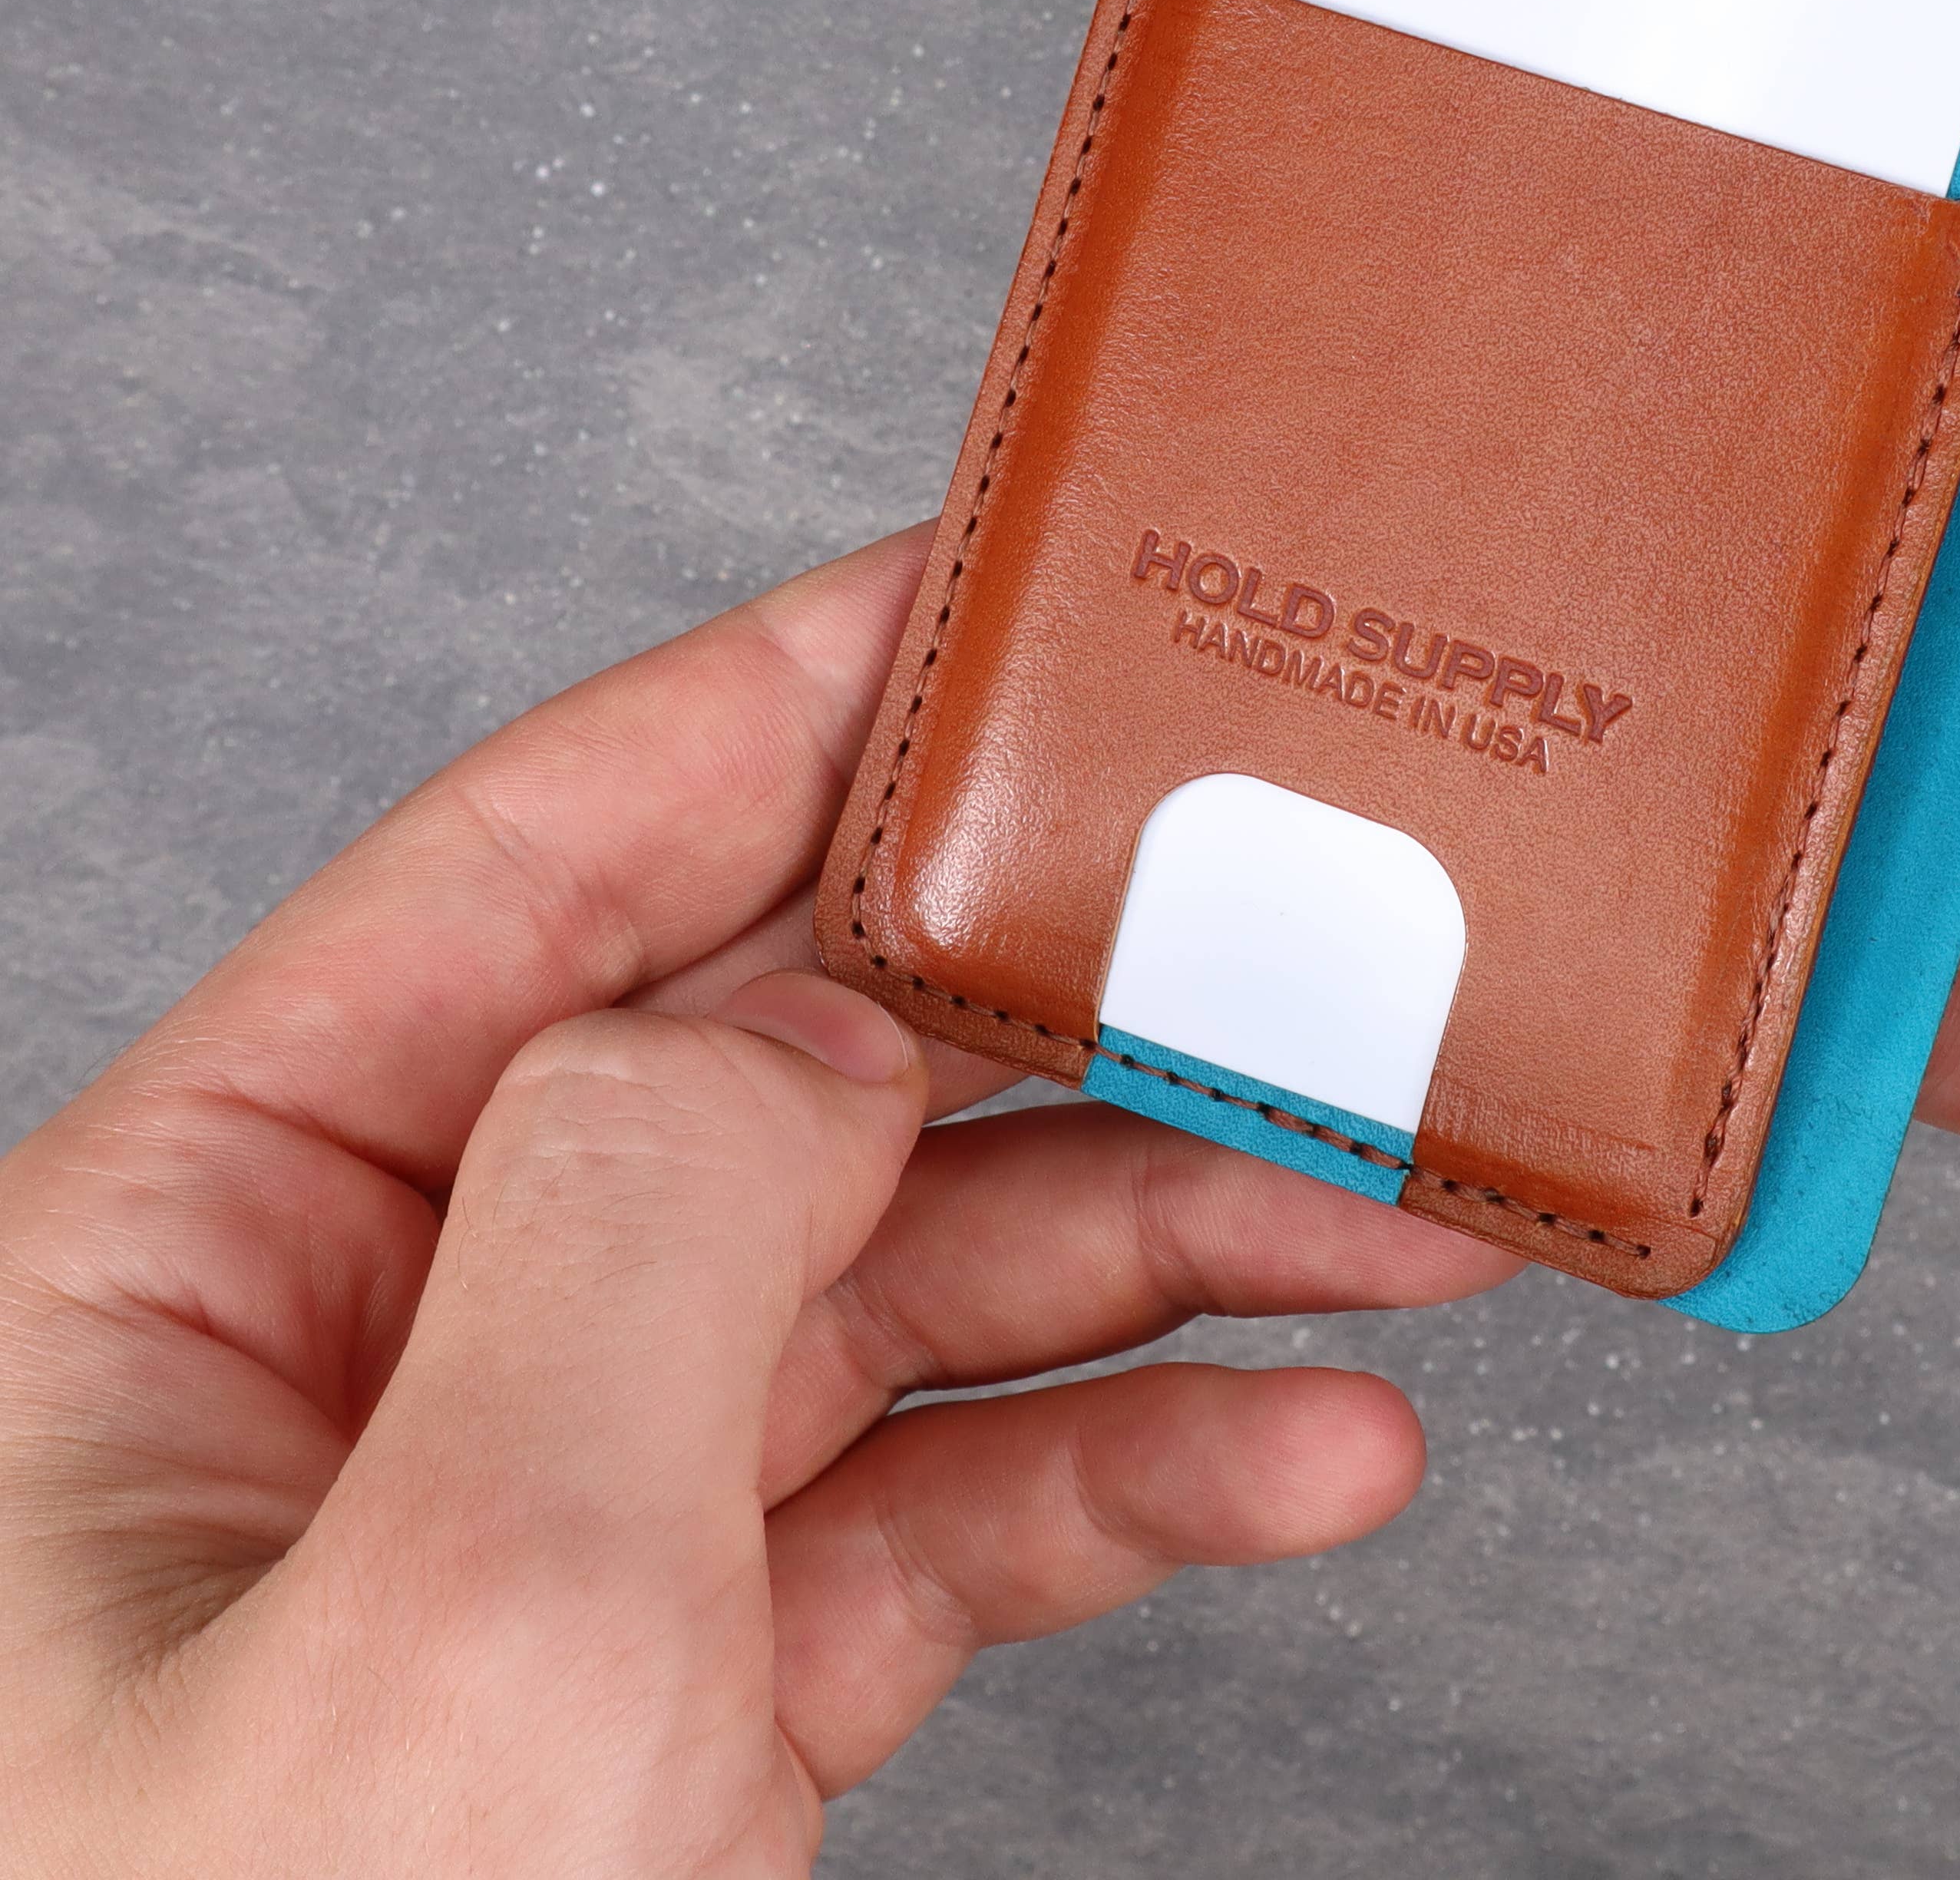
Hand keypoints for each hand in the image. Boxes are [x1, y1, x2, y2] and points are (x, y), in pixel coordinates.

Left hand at [0, 532, 1514, 1875]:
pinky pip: (944, 1519)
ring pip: (909, 1290)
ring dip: (1177, 1250)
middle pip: (790, 1066)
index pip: (545, 858)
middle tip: (1334, 939)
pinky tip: (1321, 1466)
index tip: (1029, 593)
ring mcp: (540, 1528)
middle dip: (1081, 1012)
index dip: (799, 694)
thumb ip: (646, 1218)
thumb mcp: (450, 1617)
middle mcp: (370, 1350)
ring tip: (1419, 1222)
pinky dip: (1142, 1484)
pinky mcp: (673, 1704)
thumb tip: (824, 1023)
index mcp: (202, 1248)